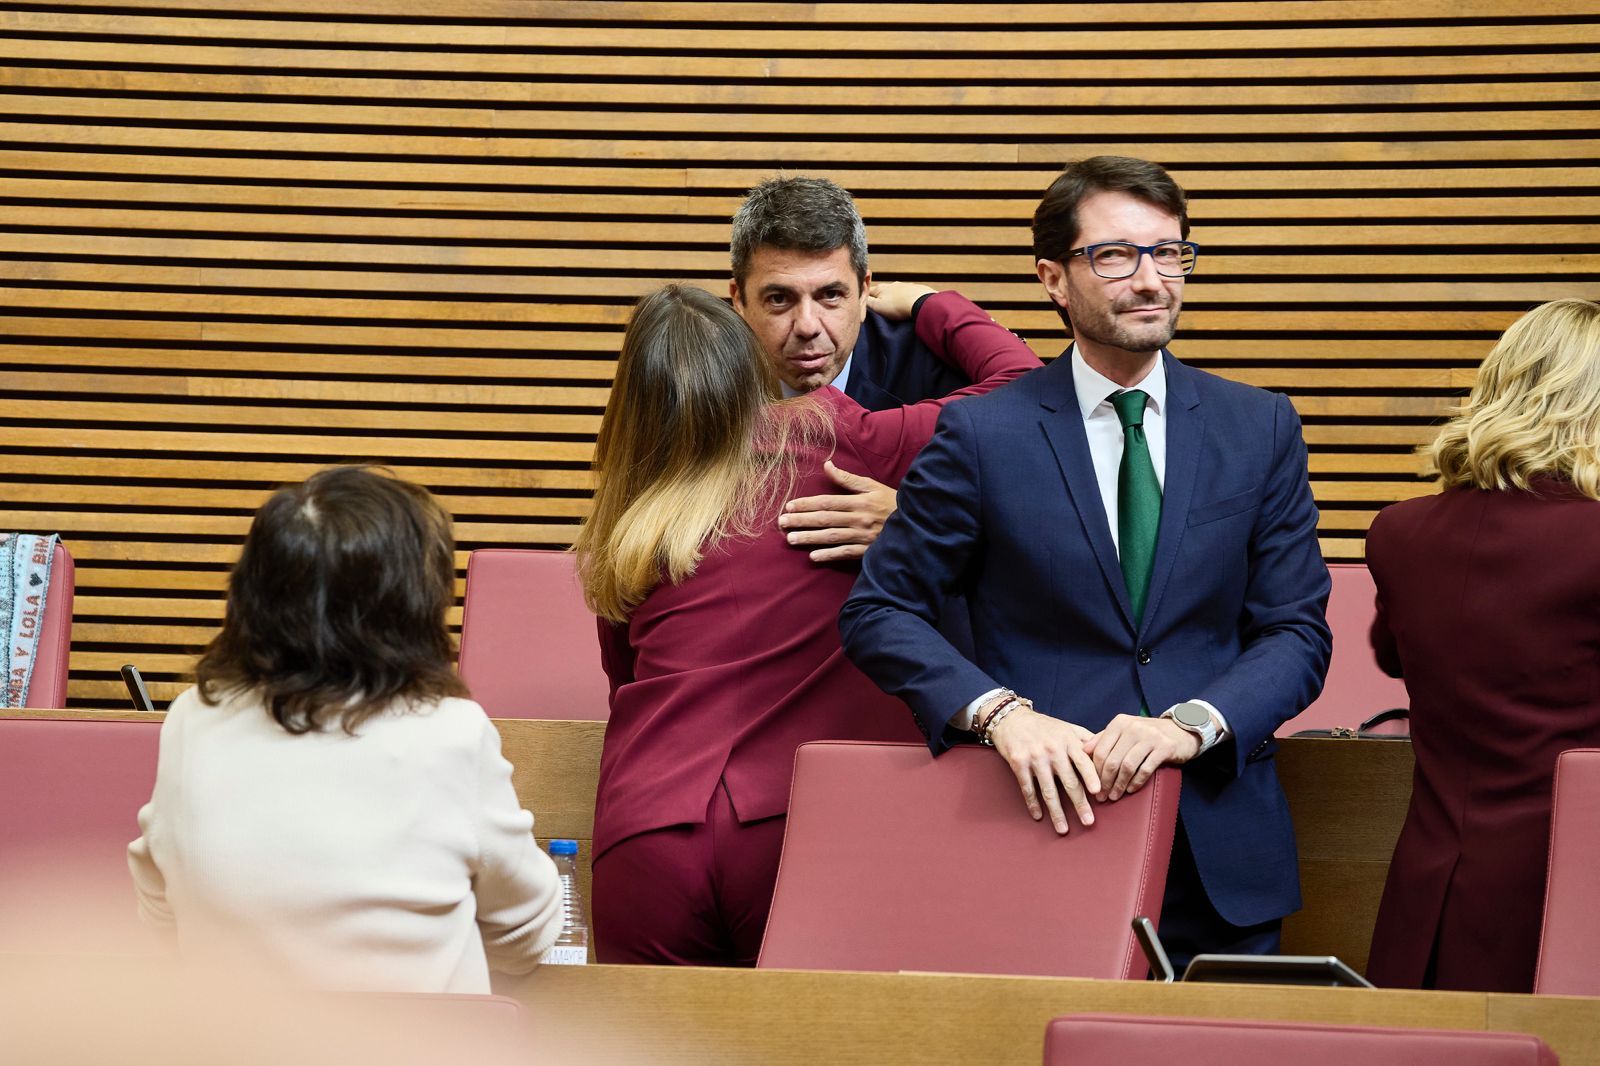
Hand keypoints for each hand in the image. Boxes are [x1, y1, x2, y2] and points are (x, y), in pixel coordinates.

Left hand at [779, 461, 896, 561]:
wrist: (916, 523)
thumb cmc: (890, 503)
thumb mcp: (872, 486)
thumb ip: (848, 479)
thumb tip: (827, 465)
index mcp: (858, 501)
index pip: (827, 502)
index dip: (806, 504)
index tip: (789, 506)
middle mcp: (858, 518)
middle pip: (824, 519)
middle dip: (801, 521)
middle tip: (782, 523)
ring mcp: (862, 536)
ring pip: (831, 536)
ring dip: (809, 538)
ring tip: (791, 539)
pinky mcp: (867, 550)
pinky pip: (845, 553)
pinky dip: (829, 555)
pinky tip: (813, 557)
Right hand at [866, 281, 936, 320]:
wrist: (921, 303)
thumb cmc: (898, 306)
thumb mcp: (878, 306)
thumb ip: (868, 302)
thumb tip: (860, 299)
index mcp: (881, 288)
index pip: (869, 291)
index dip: (865, 297)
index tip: (864, 303)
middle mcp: (892, 285)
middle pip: (882, 291)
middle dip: (880, 298)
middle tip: (880, 308)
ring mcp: (905, 286)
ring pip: (895, 292)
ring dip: (893, 298)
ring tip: (894, 307)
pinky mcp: (916, 290)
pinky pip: (907, 294)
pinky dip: (905, 298)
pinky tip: (907, 304)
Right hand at [987, 704, 1101, 833]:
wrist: (1011, 719)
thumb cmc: (1044, 726)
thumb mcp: (1067, 727)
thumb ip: (1087, 740)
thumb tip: (1107, 752)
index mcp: (1067, 740)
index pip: (1083, 761)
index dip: (1091, 777)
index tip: (1098, 793)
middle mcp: (1052, 749)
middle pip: (1069, 781)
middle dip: (1080, 804)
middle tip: (1088, 822)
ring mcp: (1035, 757)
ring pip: (1048, 790)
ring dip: (1056, 812)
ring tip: (1063, 829)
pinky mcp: (1018, 764)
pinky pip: (1028, 788)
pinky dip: (1033, 804)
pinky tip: (1039, 816)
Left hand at [1081, 714, 1200, 801]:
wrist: (1181, 730)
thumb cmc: (1148, 734)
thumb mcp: (1125, 730)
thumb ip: (1104, 738)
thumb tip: (1083, 750)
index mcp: (1119, 723)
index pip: (1100, 750)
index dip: (1094, 771)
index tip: (1092, 786)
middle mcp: (1133, 728)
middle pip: (1112, 760)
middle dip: (1105, 782)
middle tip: (1102, 796)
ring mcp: (1149, 737)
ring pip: (1127, 767)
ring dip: (1119, 785)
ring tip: (1114, 796)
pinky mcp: (1164, 748)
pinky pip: (1145, 769)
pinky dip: (1136, 783)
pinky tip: (1130, 790)